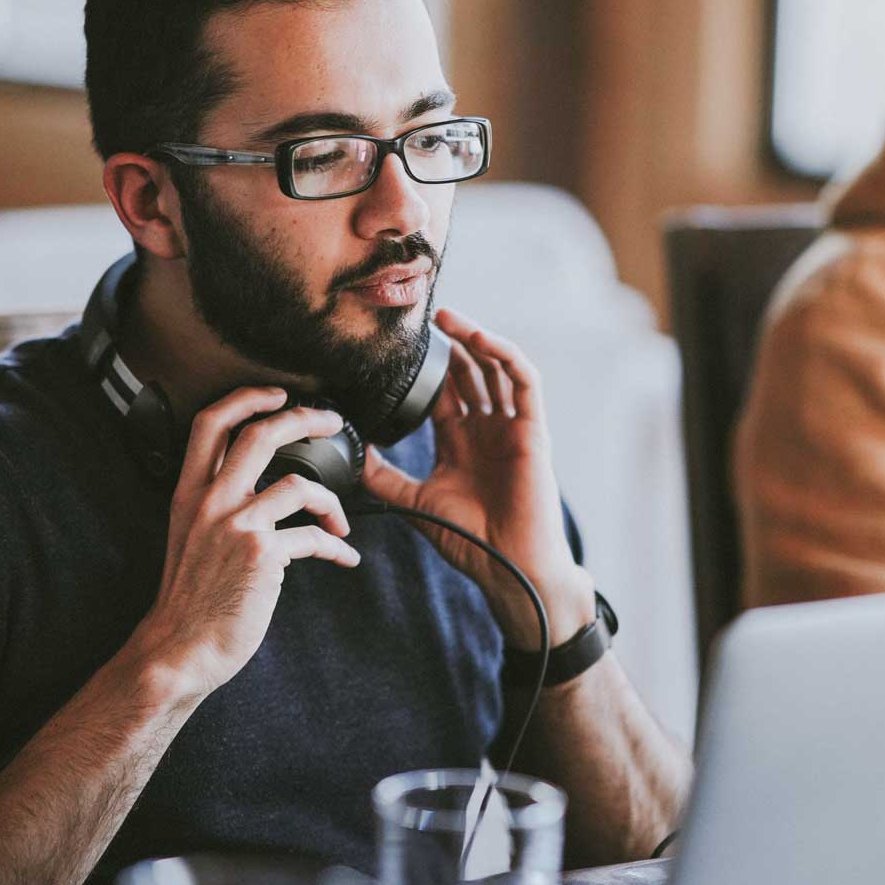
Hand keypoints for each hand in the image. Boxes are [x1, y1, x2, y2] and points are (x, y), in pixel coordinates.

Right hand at [125, 388, 358, 699]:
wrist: (180, 649)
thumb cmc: (190, 599)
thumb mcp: (188, 537)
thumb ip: (216, 506)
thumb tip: (261, 491)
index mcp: (189, 493)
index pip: (210, 423)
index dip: (246, 398)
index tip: (277, 394)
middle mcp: (210, 502)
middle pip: (260, 434)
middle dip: (304, 417)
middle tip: (331, 421)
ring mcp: (236, 525)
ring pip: (299, 484)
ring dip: (332, 501)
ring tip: (342, 521)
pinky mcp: (261, 555)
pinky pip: (313, 537)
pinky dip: (336, 547)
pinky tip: (344, 558)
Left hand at [362, 308, 594, 647]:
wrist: (508, 567)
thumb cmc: (470, 539)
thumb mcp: (414, 501)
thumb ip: (384, 476)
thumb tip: (351, 452)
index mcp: (460, 440)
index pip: (444, 390)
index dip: (426, 365)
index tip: (399, 343)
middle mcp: (486, 428)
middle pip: (470, 371)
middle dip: (449, 343)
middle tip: (423, 318)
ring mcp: (511, 426)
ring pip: (496, 368)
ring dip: (474, 339)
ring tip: (447, 318)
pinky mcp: (533, 430)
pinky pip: (525, 381)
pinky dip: (505, 356)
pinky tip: (480, 340)